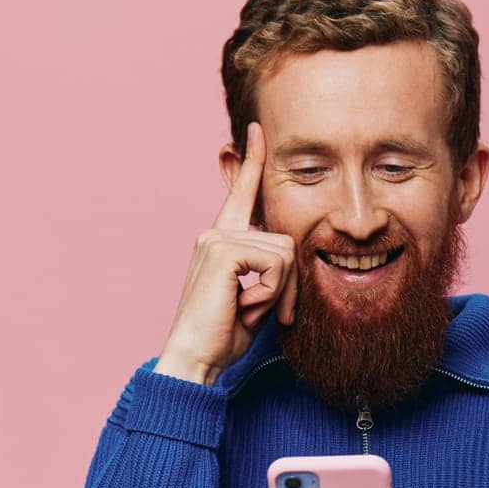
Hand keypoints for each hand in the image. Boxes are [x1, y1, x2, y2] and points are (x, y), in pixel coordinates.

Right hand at [156, 122, 298, 384]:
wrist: (196, 357)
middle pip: (287, 240)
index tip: (257, 130)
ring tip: (251, 309)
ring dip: (281, 290)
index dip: (251, 163)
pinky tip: (245, 306)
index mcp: (222, 240)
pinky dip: (272, 292)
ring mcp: (216, 239)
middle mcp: (215, 232)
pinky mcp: (223, 251)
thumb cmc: (225, 334)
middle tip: (274, 311)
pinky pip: (277, 264)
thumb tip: (293, 254)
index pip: (240, 194)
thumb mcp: (258, 297)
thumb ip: (271, 271)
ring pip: (286, 253)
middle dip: (291, 282)